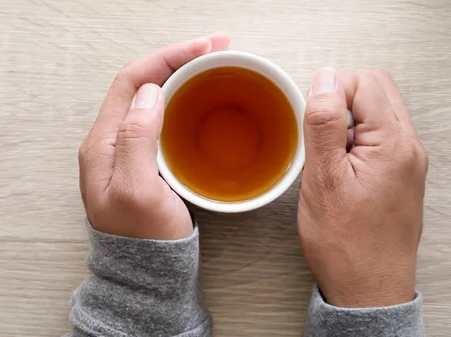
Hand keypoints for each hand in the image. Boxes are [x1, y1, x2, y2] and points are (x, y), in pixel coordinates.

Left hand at [78, 33, 229, 239]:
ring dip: (181, 75)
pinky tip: (201, 99)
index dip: (166, 57)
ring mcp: (128, 152)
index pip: (132, 82)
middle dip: (177, 58)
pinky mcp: (146, 162)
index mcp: (103, 143)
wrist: (145, 277)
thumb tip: (151, 92)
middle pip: (142, 84)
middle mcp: (112, 142)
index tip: (203, 47)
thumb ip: (137, 139)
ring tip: (212, 63)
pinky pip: (162, 119)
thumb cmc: (142, 241)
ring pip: (153, 99)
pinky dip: (183, 100)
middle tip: (216, 47)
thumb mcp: (137, 191)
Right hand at [298, 67, 427, 306]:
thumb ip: (324, 125)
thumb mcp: (323, 180)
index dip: (331, 90)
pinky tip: (338, 168)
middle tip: (317, 133)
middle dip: (340, 100)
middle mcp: (409, 148)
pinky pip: (378, 138)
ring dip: (346, 122)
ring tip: (327, 157)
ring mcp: (407, 162)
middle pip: (377, 90)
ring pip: (377, 113)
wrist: (368, 287)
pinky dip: (354, 141)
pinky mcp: (400, 175)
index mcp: (394, 144)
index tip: (311, 116)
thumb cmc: (346, 244)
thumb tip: (324, 80)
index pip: (365, 82)